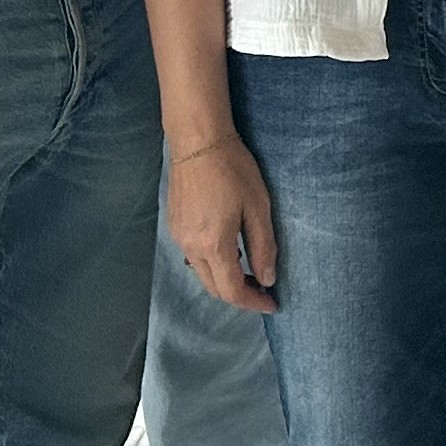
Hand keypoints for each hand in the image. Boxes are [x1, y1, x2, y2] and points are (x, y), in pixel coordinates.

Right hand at [168, 137, 280, 310]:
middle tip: (263, 289)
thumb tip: (268, 280)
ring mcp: (178, 236)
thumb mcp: (258, 208)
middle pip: (213, 288)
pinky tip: (229, 250)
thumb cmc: (233, 169)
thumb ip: (263, 247)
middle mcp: (190, 246)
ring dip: (224, 280)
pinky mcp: (174, 225)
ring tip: (249, 271)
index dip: (253, 303)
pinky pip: (193, 257)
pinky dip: (213, 263)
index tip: (272, 304)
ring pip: (201, 274)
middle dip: (239, 295)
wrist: (198, 141)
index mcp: (213, 244)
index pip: (232, 291)